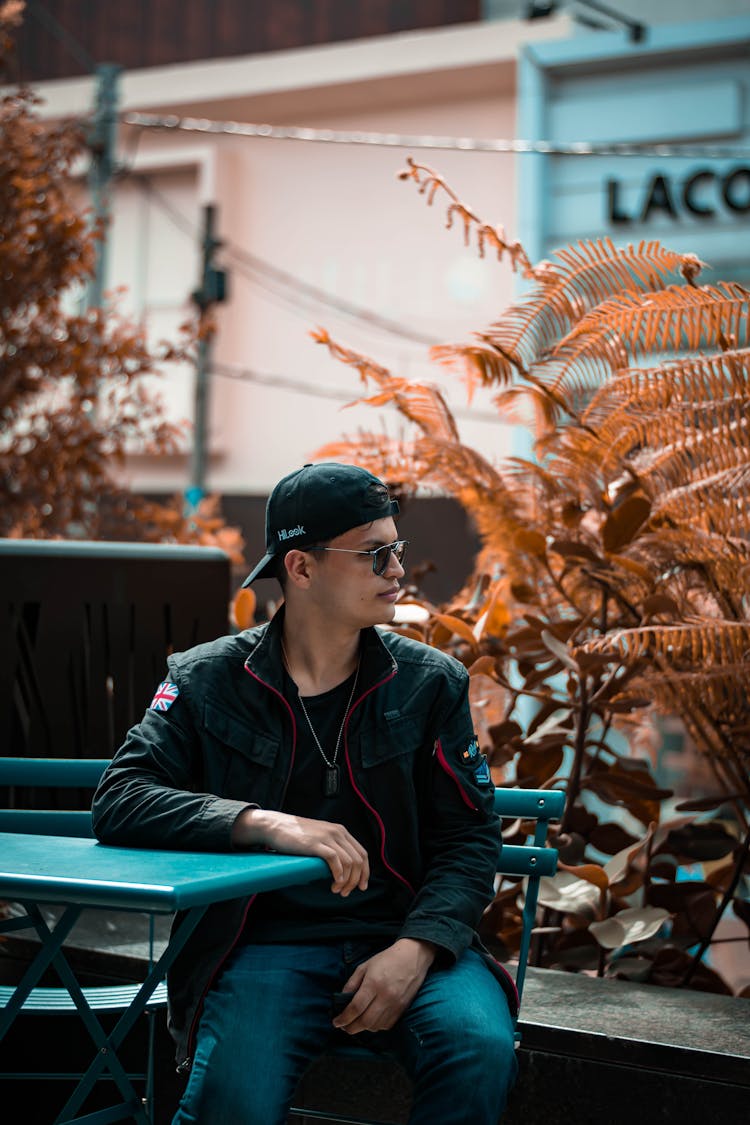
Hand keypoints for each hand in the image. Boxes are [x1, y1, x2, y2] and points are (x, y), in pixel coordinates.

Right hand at [232, 808, 368, 894]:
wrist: (276, 826)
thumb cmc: (296, 836)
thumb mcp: (320, 837)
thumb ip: (331, 847)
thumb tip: (339, 870)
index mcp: (341, 831)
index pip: (362, 853)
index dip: (365, 872)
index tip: (362, 886)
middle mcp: (337, 832)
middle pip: (358, 860)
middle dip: (356, 880)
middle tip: (346, 892)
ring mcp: (327, 837)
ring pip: (349, 862)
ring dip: (346, 881)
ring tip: (337, 890)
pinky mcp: (316, 844)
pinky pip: (335, 860)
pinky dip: (338, 874)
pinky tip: (335, 882)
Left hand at [334, 938, 436, 1033]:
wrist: (412, 957)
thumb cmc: (386, 959)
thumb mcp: (364, 966)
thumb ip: (352, 983)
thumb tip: (342, 1000)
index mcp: (373, 983)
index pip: (356, 1008)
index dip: (344, 1018)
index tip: (336, 1022)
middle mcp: (385, 996)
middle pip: (365, 1021)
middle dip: (351, 1028)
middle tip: (343, 1027)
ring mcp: (395, 1004)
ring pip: (375, 1026)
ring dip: (363, 1028)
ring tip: (356, 1023)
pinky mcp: (403, 1009)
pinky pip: (386, 1025)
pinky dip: (376, 1026)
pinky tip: (371, 1020)